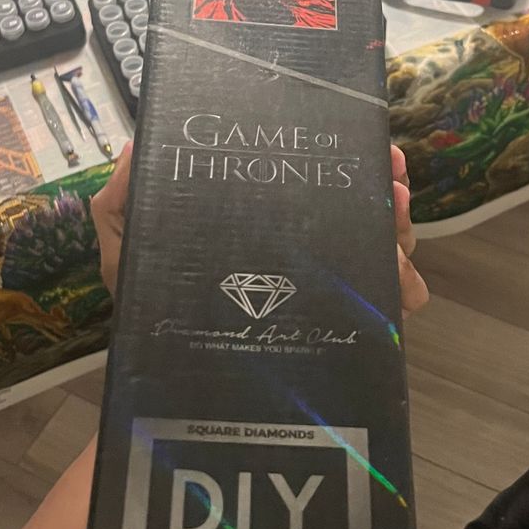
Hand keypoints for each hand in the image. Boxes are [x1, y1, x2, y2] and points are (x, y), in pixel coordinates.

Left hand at [90, 141, 427, 316]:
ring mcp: (320, 283)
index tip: (370, 144)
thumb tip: (135, 147)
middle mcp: (296, 243)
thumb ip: (124, 201)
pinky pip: (380, 303)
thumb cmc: (148, 306)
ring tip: (399, 223)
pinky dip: (400, 291)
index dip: (344, 154)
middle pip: (357, 204)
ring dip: (399, 232)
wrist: (166, 383)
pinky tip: (404, 289)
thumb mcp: (129, 246)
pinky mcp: (334, 325)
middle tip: (393, 178)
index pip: (310, 175)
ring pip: (380, 246)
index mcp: (259, 216)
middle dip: (385, 188)